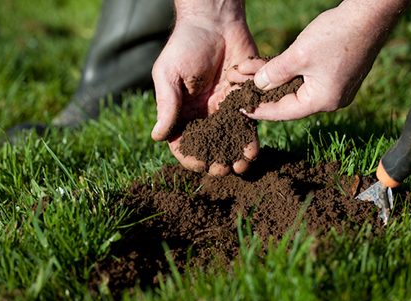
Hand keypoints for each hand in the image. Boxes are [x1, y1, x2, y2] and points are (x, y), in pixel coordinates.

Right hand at [151, 3, 258, 175]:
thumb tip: (157, 137)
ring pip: (230, 139)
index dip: (190, 156)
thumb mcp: (169, 74)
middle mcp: (202, 113)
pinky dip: (250, 137)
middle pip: (209, 146)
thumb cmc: (185, 45)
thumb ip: (166, 105)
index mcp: (181, 111)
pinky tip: (253, 148)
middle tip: (224, 170)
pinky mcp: (243, 98)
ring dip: (235, 155)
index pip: (183, 142)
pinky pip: (248, 122)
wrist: (215, 21)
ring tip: (242, 165)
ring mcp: (224, 107)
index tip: (200, 164)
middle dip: (216, 161)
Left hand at [227, 0, 409, 120]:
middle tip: (241, 91)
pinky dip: (289, 73)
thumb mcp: (298, 55)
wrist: (369, 15)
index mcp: (323, 101)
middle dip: (264, 92)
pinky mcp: (337, 74)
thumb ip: (275, 73)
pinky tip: (272, 67)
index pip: (284, 112)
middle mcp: (331, 99)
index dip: (260, 109)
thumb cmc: (336, 34)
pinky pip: (307, 78)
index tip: (240, 108)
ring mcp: (336, 87)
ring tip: (251, 75)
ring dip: (275, 80)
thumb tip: (258, 85)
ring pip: (297, 88)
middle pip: (290, 101)